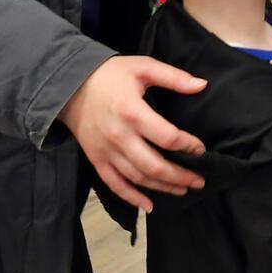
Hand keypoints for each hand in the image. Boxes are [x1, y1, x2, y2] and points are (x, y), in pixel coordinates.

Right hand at [58, 56, 208, 213]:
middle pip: (155, 166)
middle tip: (199, 181)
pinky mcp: (96, 159)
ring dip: (163, 187)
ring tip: (183, 189)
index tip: (201, 150)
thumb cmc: (110, 74)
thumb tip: (202, 85)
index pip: (167, 138)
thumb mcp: (143, 66)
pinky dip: (132, 198)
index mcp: (133, 113)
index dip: (188, 146)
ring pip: (138, 178)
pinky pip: (114, 184)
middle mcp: (120, 137)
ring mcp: (106, 151)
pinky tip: (149, 205)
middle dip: (181, 176)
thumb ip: (173, 77)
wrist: (69, 86)